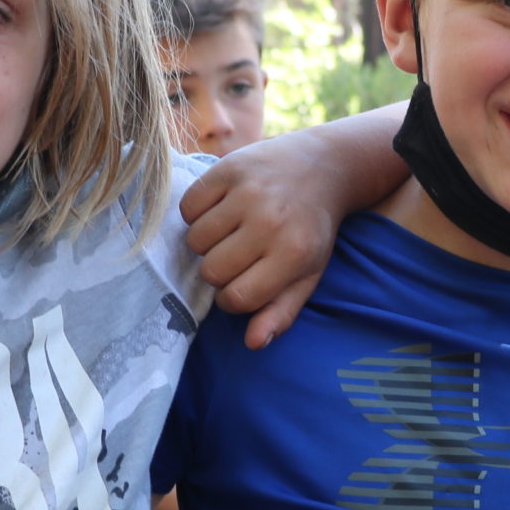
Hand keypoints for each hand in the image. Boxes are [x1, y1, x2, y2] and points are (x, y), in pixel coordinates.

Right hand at [181, 134, 350, 348]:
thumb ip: (282, 311)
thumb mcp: (308, 273)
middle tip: (238, 255)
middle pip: (211, 271)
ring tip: (228, 232)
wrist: (322, 166)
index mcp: (292, 254)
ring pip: (195, 241)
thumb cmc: (311, 228)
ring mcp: (247, 193)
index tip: (243, 285)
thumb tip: (254, 343)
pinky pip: (188, 207)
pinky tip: (219, 210)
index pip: (236, 298)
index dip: (233, 299)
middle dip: (219, 271)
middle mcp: (269, 223)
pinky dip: (196, 214)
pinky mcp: (228, 169)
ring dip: (206, 243)